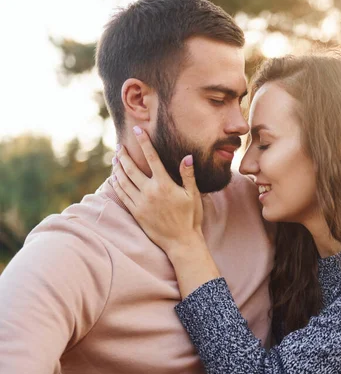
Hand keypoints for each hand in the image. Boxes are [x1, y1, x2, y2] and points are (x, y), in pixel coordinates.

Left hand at [112, 126, 202, 254]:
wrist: (181, 242)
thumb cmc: (191, 218)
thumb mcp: (193, 195)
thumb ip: (188, 175)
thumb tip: (187, 156)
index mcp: (164, 184)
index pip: (152, 158)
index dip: (144, 142)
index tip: (138, 130)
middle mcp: (150, 192)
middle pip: (131, 168)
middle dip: (123, 155)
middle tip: (118, 146)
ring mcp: (141, 203)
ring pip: (123, 181)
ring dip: (117, 168)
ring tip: (115, 158)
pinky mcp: (136, 213)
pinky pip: (122, 195)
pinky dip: (117, 184)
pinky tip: (115, 178)